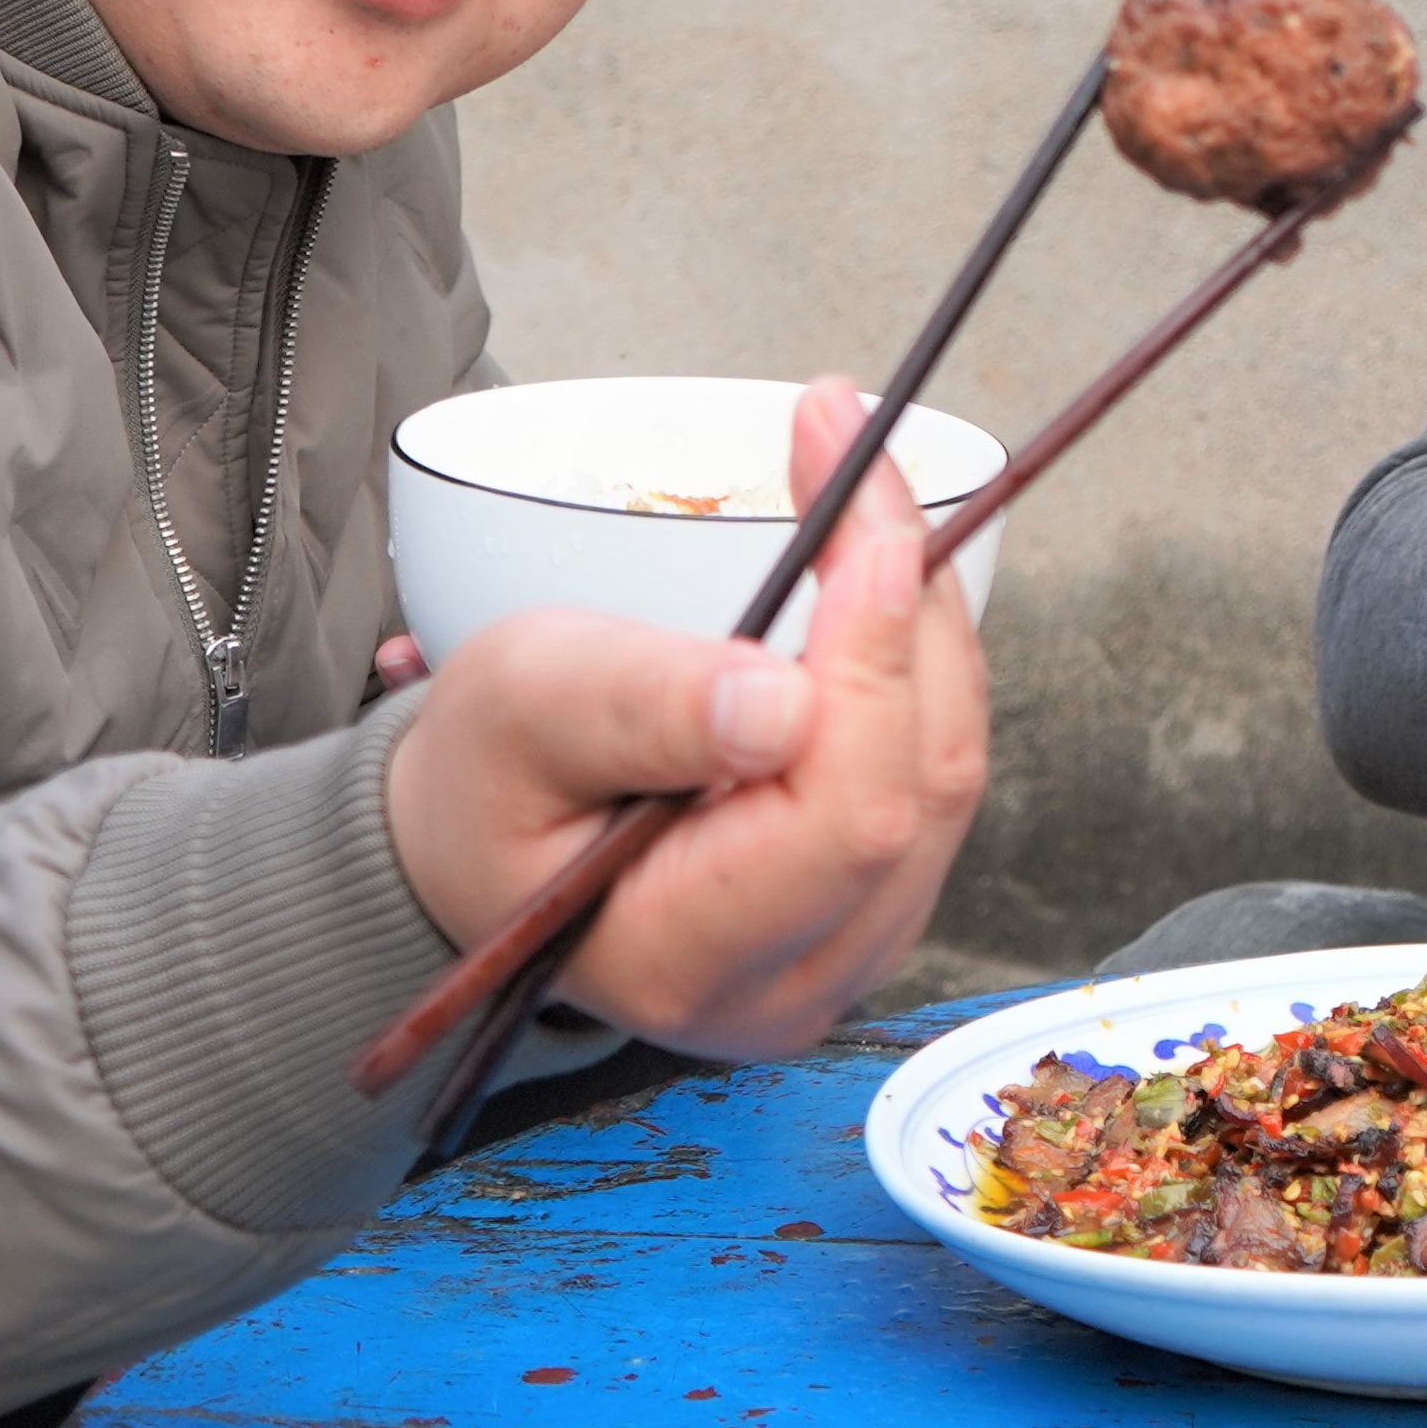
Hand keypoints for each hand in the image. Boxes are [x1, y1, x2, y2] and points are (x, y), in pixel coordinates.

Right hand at [382, 375, 991, 1057]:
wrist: (480, 844)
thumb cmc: (484, 780)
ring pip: (946, 760)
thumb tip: (781, 706)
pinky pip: (932, 757)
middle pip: (919, 779)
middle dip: (902, 597)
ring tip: (855, 486)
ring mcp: (854, 940)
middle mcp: (797, 977)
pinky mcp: (881, 887)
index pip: (844, 816)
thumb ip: (638, 708)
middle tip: (851, 450)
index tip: (863, 529)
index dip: (874, 666)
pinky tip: (869, 566)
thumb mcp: (517, 715)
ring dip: (917, 610)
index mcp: (690, 960)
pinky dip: (913, 650)